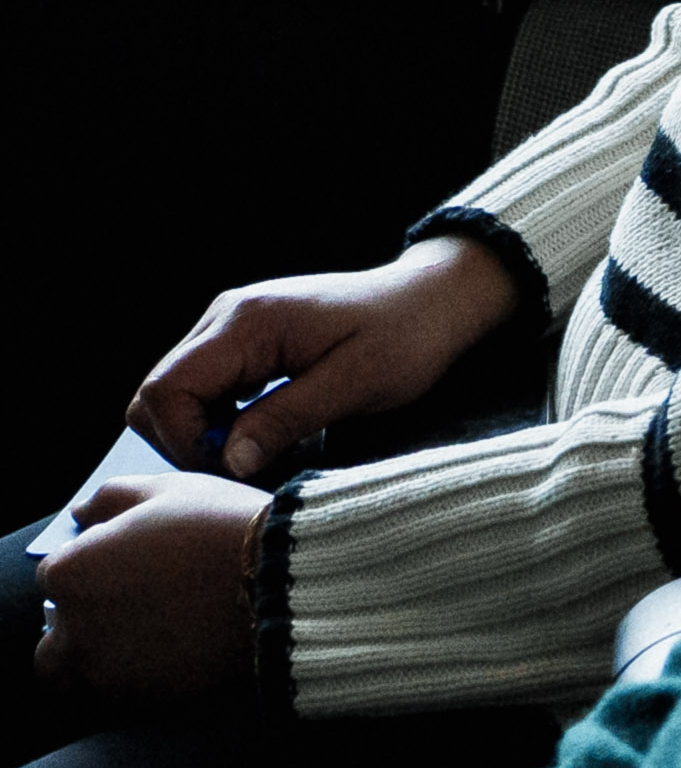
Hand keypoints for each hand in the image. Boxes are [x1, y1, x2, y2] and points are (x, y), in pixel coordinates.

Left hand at [30, 475, 265, 699]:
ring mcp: (110, 671)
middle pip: (54, 638)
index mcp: (71, 574)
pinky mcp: (146, 699)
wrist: (287, 583)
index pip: (56, 576)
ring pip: (83, 675)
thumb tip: (82, 515)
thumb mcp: (168, 490)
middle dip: (81, 626)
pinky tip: (178, 651)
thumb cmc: (224, 528)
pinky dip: (142, 678)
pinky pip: (126, 694)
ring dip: (106, 657)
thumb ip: (110, 498)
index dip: (93, 566)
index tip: (130, 563)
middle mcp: (77, 630)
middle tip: (130, 609)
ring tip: (156, 635)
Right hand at [138, 238, 526, 481]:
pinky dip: (222, 420)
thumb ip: (288, 419)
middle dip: (189, 441)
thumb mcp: (358, 384)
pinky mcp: (244, 342)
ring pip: (175, 395)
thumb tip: (230, 461)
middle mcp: (226, 317)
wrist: (435, 299)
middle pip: (157, 394)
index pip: (165, 390)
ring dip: (206, 434)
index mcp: (247, 323)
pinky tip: (266, 435)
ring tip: (264, 454)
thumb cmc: (407, 336)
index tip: (237, 468)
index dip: (186, 441)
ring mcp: (231, 326)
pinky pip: (204, 389)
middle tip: (249, 467)